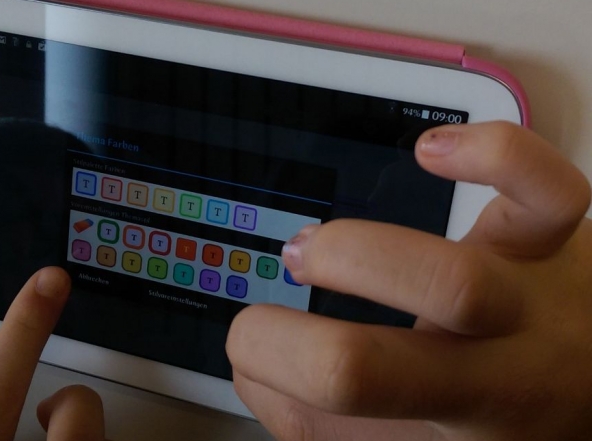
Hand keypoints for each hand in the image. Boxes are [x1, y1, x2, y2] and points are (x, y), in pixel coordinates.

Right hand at [227, 122, 591, 440]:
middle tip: (281, 308)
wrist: (586, 390)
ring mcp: (534, 290)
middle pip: (403, 333)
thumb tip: (259, 374)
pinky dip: (491, 153)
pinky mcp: (551, 237)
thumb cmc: (497, 421)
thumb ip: (319, 426)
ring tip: (318, 248)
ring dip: (362, 252)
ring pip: (459, 273)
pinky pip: (545, 187)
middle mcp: (508, 356)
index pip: (353, 379)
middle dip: (315, 314)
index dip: (273, 357)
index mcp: (464, 412)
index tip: (252, 346)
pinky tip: (432, 152)